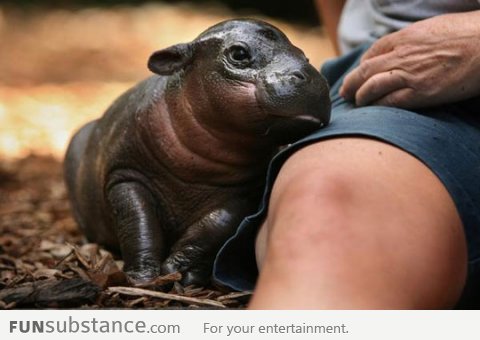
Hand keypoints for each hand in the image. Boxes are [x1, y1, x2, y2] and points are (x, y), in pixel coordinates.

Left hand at [340, 11, 479, 108]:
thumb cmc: (469, 33)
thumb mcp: (435, 28)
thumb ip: (415, 39)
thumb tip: (406, 47)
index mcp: (405, 37)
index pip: (373, 52)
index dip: (362, 65)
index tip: (358, 74)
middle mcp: (402, 55)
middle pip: (366, 70)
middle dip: (351, 83)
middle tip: (344, 93)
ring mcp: (410, 75)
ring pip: (372, 87)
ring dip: (360, 96)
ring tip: (355, 103)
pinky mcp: (421, 92)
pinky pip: (390, 102)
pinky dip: (378, 107)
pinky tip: (373, 111)